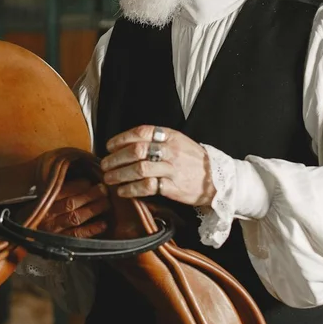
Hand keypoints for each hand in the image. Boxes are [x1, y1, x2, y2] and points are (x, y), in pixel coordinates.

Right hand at [37, 179, 111, 238]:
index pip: (62, 190)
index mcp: (43, 200)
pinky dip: (91, 229)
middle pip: (71, 203)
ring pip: (76, 217)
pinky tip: (103, 224)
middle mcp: (48, 214)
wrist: (21, 232)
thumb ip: (56, 188)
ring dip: (93, 209)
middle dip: (91, 195)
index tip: (90, 181)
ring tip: (106, 203)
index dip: (79, 185)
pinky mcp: (60, 241)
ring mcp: (54, 228)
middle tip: (104, 189)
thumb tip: (79, 179)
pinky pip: (77, 235)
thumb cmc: (35, 209)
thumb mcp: (39, 195)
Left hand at [101, 125, 215, 205]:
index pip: (141, 132)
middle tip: (104, 165)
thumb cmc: (193, 161)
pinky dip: (131, 189)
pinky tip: (122, 191)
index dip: (121, 138)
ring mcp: (172, 169)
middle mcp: (171, 150)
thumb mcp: (179, 142)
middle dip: (116, 158)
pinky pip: (147, 187)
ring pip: (139, 169)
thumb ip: (157, 141)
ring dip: (119, 174)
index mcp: (171, 136)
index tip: (109, 146)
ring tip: (109, 179)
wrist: (218, 180)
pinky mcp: (173, 187)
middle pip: (136, 150)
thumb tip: (128, 144)